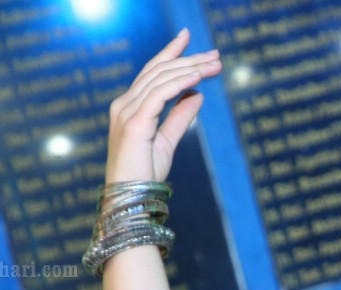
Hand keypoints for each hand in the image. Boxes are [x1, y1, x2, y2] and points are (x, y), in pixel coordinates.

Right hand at [105, 29, 221, 182]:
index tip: (190, 39)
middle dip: (188, 59)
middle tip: (216, 55)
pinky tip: (198, 77)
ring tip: (214, 65)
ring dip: (190, 68)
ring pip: (160, 79)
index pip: (152, 72)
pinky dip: (179, 83)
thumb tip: (198, 95)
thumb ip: (180, 117)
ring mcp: (127, 112)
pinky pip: (159, 94)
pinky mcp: (134, 123)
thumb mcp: (167, 141)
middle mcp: (124, 104)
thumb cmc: (145, 174)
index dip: (171, 53)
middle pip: (158, 71)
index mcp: (130, 107)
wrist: (131, 199)